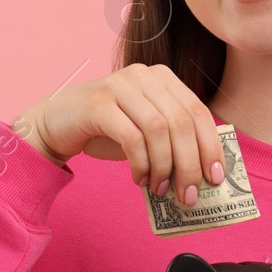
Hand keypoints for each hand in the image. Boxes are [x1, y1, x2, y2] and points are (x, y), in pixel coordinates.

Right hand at [11, 63, 226, 204]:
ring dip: (164, 167)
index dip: (210, 146)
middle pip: (181, 122)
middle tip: (188, 195)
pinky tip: (139, 179)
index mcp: (162, 78)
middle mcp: (143, 76)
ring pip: (159, 130)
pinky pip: (131, 138)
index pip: (198, 111)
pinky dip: (140, 164)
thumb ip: (172, 140)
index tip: (215, 178)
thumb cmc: (105, 129)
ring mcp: (120, 86)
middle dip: (189, 164)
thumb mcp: (145, 130)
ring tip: (160, 189)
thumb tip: (203, 173)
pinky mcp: (98, 103)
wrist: (56, 123)